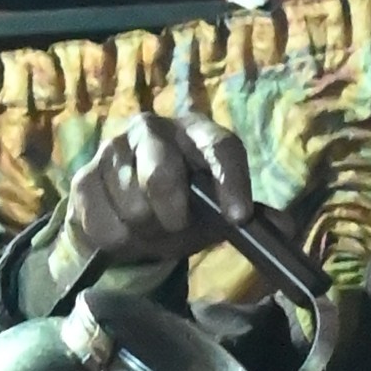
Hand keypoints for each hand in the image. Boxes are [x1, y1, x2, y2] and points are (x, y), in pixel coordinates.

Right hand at [60, 111, 254, 273]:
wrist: (126, 211)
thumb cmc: (183, 205)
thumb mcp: (218, 210)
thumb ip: (252, 217)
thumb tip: (287, 229)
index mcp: (197, 132)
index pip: (220, 148)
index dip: (231, 182)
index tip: (238, 218)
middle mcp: (153, 129)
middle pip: (162, 174)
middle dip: (173, 214)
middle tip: (177, 226)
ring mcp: (113, 149)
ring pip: (133, 207)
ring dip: (145, 231)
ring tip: (149, 227)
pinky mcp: (83, 177)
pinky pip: (104, 224)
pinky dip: (119, 241)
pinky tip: (124, 231)